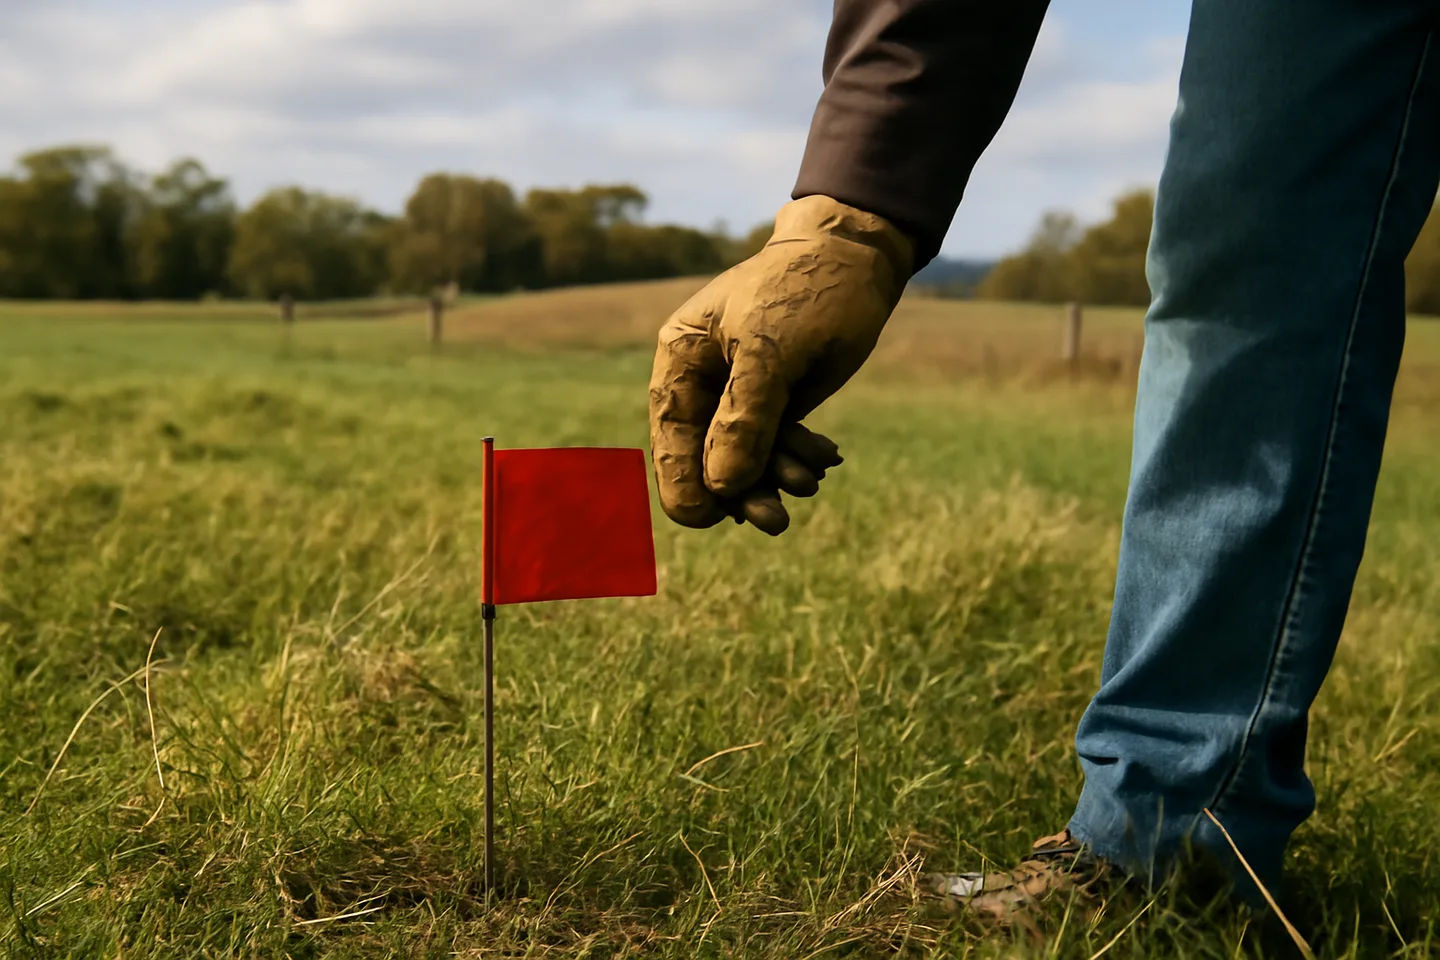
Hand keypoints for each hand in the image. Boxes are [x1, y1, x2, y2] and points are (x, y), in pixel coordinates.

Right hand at [648, 195, 913, 534]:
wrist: (857, 258)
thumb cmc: (806, 291)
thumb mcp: (772, 350)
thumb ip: (745, 418)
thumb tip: (721, 486)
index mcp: (681, 360)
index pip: (670, 435)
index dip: (685, 482)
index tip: (712, 519)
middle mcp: (701, 381)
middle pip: (705, 456)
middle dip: (740, 489)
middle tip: (777, 522)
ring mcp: (737, 394)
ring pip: (743, 457)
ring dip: (775, 475)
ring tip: (813, 477)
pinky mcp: (773, 401)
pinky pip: (774, 446)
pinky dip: (796, 457)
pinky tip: (825, 458)